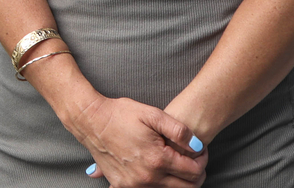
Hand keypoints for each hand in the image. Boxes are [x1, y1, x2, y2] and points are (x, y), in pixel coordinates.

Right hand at [70, 95, 207, 186]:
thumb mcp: (152, 114)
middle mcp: (147, 178)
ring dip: (178, 181)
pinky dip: (156, 185)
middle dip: (196, 175)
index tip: (201, 152)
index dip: (203, 161)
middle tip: (195, 161)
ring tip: (177, 164)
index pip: (193, 171)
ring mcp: (134, 185)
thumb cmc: (120, 114)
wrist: (91, 121)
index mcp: (157, 159)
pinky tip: (156, 173)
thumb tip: (198, 145)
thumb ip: (178, 130)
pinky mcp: (122, 186)